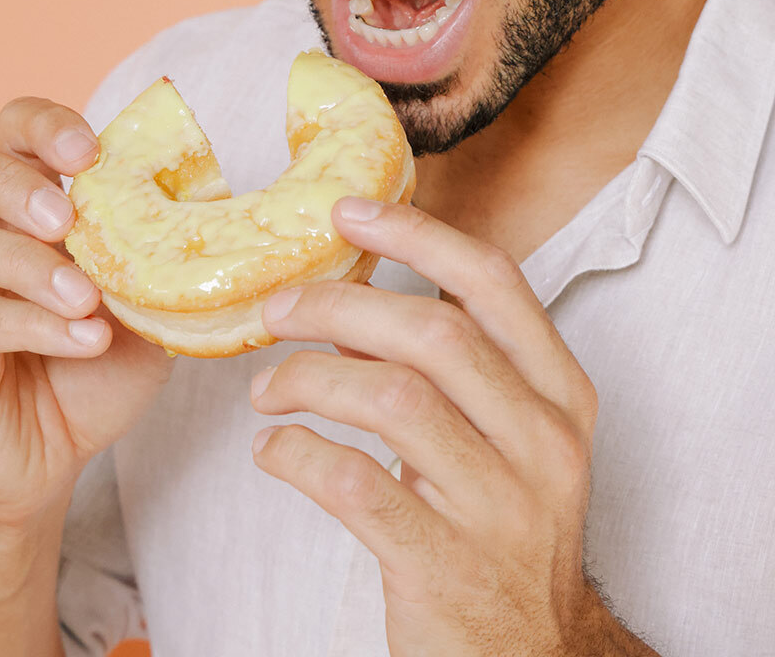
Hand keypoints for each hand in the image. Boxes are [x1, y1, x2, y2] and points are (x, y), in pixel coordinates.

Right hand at [0, 99, 172, 528]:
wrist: (55, 454)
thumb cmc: (97, 362)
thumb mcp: (147, 296)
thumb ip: (165, 246)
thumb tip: (217, 197)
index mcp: (24, 200)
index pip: (12, 129)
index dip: (43, 126)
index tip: (89, 150)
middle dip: (9, 182)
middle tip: (64, 217)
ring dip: (27, 263)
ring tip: (87, 297)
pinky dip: (35, 325)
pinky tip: (87, 340)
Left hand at [249, 198, 654, 656]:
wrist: (532, 656)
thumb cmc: (503, 524)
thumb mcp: (503, 436)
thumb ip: (443, 368)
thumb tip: (348, 308)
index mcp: (560, 392)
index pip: (492, 282)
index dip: (416, 235)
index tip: (348, 214)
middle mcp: (542, 439)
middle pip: (432, 332)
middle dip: (337, 307)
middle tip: (276, 309)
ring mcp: (499, 504)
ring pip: (390, 399)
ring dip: (308, 378)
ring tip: (267, 388)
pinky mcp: (443, 564)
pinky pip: (354, 485)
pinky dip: (298, 454)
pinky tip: (274, 450)